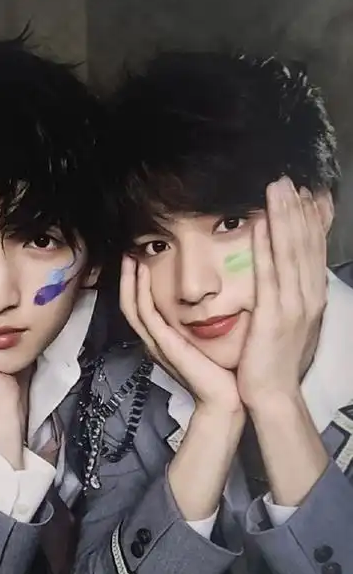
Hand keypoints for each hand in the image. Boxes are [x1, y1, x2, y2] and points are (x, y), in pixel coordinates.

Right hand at [120, 256, 241, 414]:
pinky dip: (139, 292)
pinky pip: (145, 314)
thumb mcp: (213, 339)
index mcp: (165, 340)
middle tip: (129, 250)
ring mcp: (156, 344)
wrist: (226, 400)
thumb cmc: (225, 372)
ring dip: (129, 280)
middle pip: (130, 304)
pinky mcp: (163, 345)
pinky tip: (141, 272)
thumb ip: (210, 319)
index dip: (139, 283)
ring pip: (132, 306)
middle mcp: (155, 341)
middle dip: (128, 277)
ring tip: (130, 256)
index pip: (143, 306)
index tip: (144, 257)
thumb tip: (222, 293)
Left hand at [237, 178, 326, 410]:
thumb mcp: (293, 322)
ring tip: (276, 189)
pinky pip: (269, 276)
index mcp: (313, 297)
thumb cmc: (277, 359)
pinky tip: (258, 225)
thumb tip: (291, 272)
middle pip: (306, 244)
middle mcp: (308, 297)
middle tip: (288, 179)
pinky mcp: (274, 316)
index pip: (314, 250)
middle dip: (297, 209)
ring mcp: (294, 306)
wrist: (274, 394)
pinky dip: (265, 248)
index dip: (310, 219)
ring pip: (290, 253)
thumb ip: (292, 294)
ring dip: (284, 218)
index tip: (304, 193)